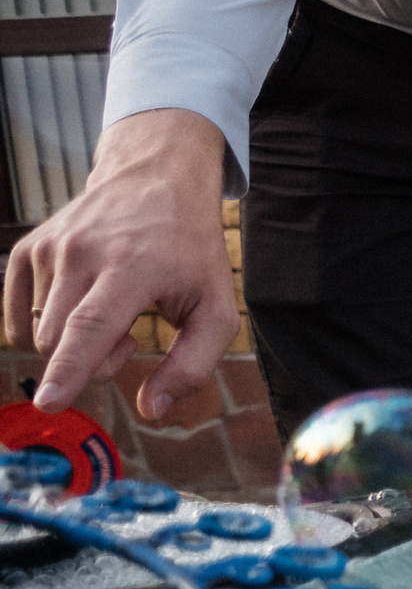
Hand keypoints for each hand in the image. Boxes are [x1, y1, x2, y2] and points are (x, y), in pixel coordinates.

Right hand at [3, 109, 234, 419]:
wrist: (157, 179)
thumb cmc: (191, 251)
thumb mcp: (216, 309)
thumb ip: (193, 365)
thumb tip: (153, 410)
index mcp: (131, 268)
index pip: (90, 327)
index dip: (69, 369)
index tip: (49, 401)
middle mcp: (81, 254)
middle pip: (61, 340)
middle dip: (92, 359)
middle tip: (129, 333)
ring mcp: (49, 248)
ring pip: (39, 330)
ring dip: (74, 340)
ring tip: (110, 308)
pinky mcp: (28, 248)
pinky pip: (17, 314)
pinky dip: (45, 325)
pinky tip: (79, 304)